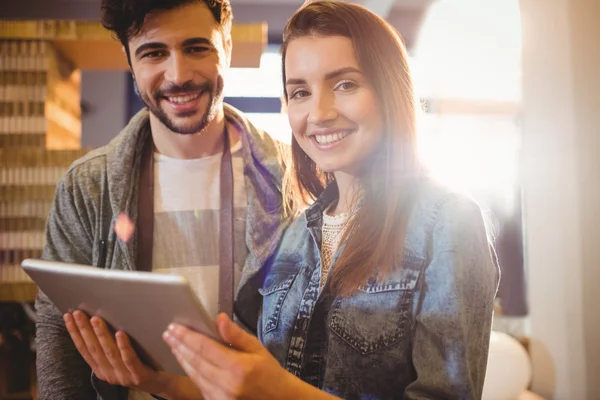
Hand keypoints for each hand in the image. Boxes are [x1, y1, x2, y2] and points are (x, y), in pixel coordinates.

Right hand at [63, 311, 182, 395]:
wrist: (161, 382)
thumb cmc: (140, 363)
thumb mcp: (120, 355)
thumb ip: (109, 343)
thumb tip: (98, 317)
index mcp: (101, 368)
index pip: (84, 349)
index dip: (75, 333)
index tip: (68, 316)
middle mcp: (109, 373)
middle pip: (94, 349)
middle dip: (84, 330)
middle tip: (78, 313)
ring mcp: (123, 376)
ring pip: (110, 353)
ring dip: (101, 335)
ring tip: (95, 319)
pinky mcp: (138, 376)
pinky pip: (129, 359)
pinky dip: (124, 346)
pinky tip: (120, 333)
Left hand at [162, 313, 292, 399]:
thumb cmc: (269, 372)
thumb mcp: (257, 349)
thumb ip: (236, 335)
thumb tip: (219, 318)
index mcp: (238, 367)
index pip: (205, 348)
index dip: (187, 336)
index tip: (174, 326)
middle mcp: (226, 384)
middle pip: (196, 361)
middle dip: (179, 345)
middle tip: (167, 332)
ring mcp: (220, 397)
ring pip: (194, 375)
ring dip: (181, 358)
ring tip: (173, 344)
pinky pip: (199, 385)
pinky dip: (190, 372)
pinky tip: (185, 361)